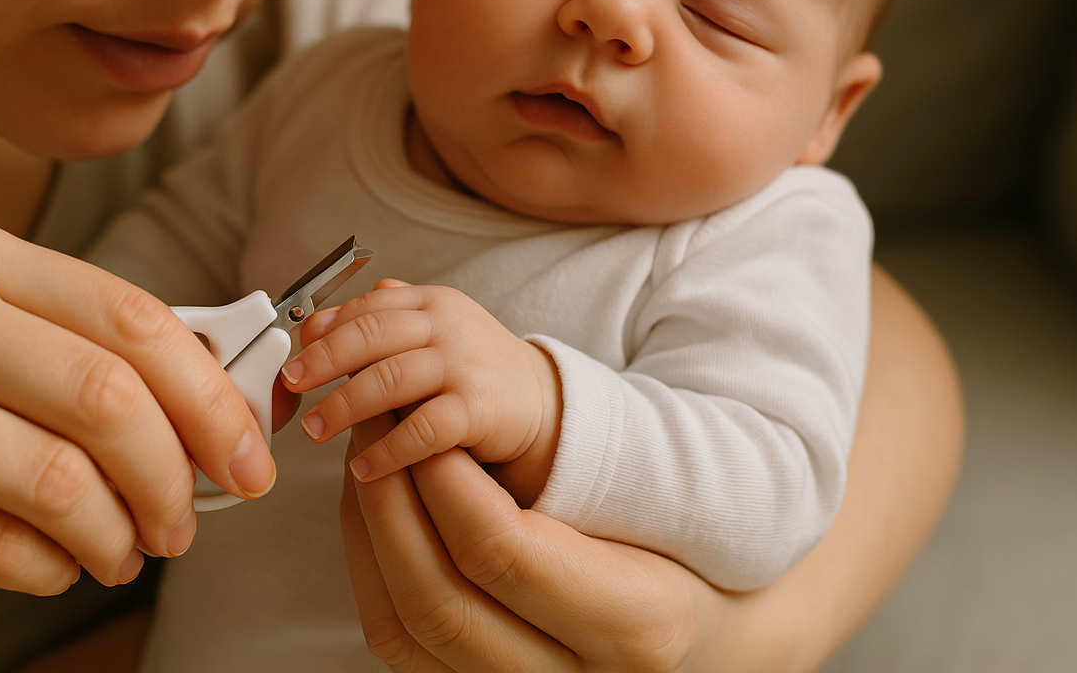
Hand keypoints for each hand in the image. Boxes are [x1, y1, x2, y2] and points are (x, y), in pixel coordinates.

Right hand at [0, 217, 275, 671]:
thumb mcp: (6, 371)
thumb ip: (108, 368)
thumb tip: (241, 409)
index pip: (130, 316)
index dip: (211, 397)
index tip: (250, 461)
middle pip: (105, 395)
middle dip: (173, 477)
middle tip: (186, 529)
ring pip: (61, 479)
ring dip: (114, 536)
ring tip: (118, 553)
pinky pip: (1, 545)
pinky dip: (48, 570)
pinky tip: (46, 565)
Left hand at [281, 280, 560, 492]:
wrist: (543, 402)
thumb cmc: (475, 368)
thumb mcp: (433, 330)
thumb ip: (382, 319)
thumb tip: (318, 320)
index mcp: (430, 302)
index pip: (367, 307)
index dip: (325, 329)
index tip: (293, 353)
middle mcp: (446, 327)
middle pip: (372, 335)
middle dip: (324, 360)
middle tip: (291, 384)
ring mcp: (463, 366)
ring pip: (390, 379)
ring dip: (344, 406)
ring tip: (315, 429)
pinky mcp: (477, 410)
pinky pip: (423, 429)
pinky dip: (388, 450)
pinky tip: (363, 468)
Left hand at [336, 266, 965, 672]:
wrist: (709, 646)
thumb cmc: (683, 567)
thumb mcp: (660, 515)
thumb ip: (573, 483)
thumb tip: (448, 438)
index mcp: (634, 622)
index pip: (504, 552)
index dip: (447, 485)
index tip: (427, 430)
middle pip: (439, 598)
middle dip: (391, 505)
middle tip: (377, 431)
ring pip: (406, 628)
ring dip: (370, 534)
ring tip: (367, 460)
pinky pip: (398, 640)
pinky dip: (371, 567)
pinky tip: (372, 509)